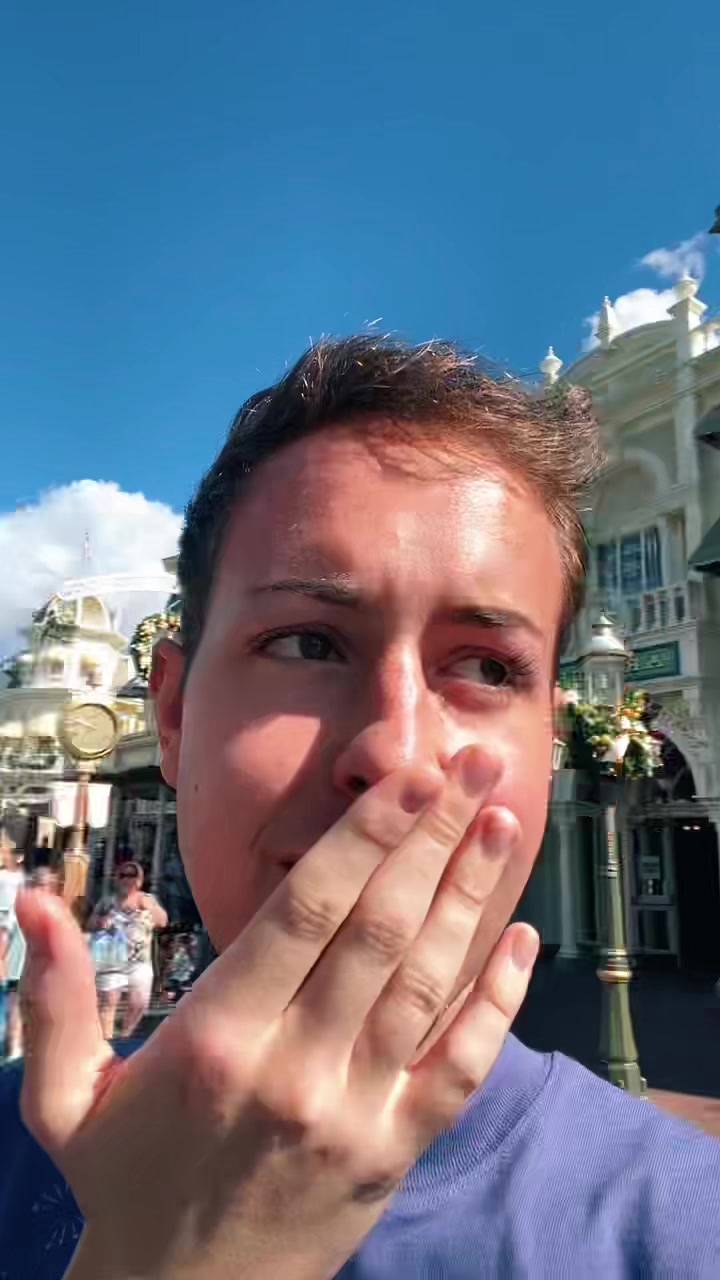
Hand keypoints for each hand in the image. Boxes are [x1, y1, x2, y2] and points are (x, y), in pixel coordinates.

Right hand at [18, 746, 537, 1279]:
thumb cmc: (125, 1180)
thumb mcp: (62, 1097)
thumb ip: (54, 997)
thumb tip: (31, 898)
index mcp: (216, 1038)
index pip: (306, 911)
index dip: (365, 834)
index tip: (407, 773)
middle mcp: (295, 1069)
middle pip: (379, 929)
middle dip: (433, 836)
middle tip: (475, 764)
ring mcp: (355, 1114)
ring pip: (426, 982)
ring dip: (470, 896)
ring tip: (500, 820)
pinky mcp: (396, 1153)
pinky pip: (463, 1068)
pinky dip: (499, 1001)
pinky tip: (524, 941)